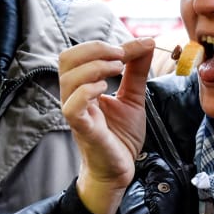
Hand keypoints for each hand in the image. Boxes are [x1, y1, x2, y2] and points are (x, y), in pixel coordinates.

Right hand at [58, 38, 153, 213]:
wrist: (120, 170)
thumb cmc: (120, 136)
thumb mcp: (133, 96)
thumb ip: (137, 70)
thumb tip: (147, 43)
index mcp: (83, 85)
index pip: (81, 54)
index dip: (107, 44)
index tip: (139, 45)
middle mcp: (74, 96)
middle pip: (67, 59)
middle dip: (95, 49)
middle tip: (121, 55)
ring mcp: (76, 112)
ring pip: (69, 78)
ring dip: (96, 67)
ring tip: (118, 69)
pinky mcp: (82, 129)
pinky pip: (72, 106)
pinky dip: (87, 91)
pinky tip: (105, 89)